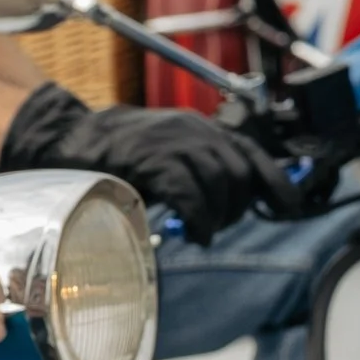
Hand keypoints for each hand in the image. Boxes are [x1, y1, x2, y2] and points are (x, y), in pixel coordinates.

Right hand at [1, 82, 300, 242]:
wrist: (68, 138)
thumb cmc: (114, 151)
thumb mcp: (165, 150)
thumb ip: (196, 166)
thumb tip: (230, 196)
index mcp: (198, 127)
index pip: (252, 152)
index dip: (277, 182)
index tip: (291, 206)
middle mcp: (192, 130)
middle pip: (238, 172)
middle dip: (238, 207)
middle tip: (219, 225)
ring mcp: (172, 143)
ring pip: (220, 182)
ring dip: (220, 215)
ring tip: (205, 231)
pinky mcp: (153, 160)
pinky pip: (191, 195)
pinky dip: (200, 219)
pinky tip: (196, 233)